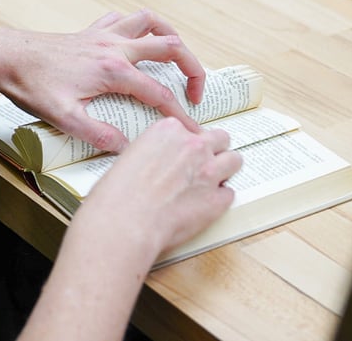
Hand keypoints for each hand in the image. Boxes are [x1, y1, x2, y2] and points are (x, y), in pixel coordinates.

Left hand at [0, 10, 206, 151]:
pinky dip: (139, 26)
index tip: (192, 131)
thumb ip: (96, 134)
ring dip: (171, 37)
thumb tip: (125, 147)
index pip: (159, 94)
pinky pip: (125, 19)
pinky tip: (138, 42)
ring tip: (178, 58)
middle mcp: (115, 47)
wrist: (5, 56)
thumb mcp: (62, 117)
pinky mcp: (92, 31)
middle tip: (195, 94)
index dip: (180, 115)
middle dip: (192, 69)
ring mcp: (104, 35)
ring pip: (152, 23)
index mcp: (113, 70)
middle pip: (170, 47)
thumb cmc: (31, 84)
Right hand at [17, 120, 240, 340]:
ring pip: (234, 160)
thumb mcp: (130, 157)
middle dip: (214, 150)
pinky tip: (205, 207)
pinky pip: (229, 193)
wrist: (124, 223)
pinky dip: (219, 200)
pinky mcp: (217, 200)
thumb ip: (153, 153)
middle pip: (220, 138)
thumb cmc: (116, 195)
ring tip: (212, 183)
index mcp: (169, 130)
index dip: (188, 143)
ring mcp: (209, 171)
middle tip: (203, 164)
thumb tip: (160, 162)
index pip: (191, 128)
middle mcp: (193, 146)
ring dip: (225, 170)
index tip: (183, 154)